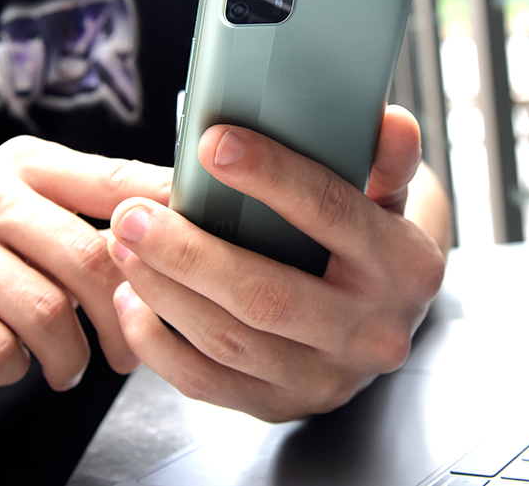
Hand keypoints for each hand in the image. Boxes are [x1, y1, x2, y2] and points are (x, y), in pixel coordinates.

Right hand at [0, 137, 168, 403]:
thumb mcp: (34, 227)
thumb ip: (96, 221)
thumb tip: (190, 233)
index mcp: (25, 161)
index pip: (116, 181)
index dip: (167, 221)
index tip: (204, 254)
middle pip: (89, 254)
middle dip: (121, 318)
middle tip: (128, 355)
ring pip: (46, 310)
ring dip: (70, 356)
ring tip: (69, 368)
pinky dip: (16, 370)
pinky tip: (14, 365)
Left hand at [105, 106, 448, 421]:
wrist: (382, 317)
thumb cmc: (369, 236)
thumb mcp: (389, 194)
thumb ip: (386, 158)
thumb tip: (392, 122)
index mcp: (406, 265)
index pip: (332, 214)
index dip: (271, 177)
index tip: (211, 144)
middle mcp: (373, 332)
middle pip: (266, 294)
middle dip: (188, 252)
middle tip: (134, 215)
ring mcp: (329, 379)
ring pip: (230, 340)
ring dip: (164, 292)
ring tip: (122, 245)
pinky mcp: (284, 406)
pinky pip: (208, 383)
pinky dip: (159, 344)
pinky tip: (132, 300)